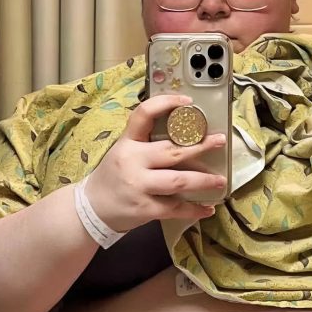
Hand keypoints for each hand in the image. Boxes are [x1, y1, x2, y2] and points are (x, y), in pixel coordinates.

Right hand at [85, 94, 226, 231]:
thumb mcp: (123, 152)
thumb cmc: (113, 177)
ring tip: (220, 180)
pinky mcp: (144, 208)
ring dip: (204, 180)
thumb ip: (147, 144)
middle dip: (200, 146)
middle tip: (219, 141)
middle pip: (172, 151)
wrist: (92, 208)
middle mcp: (132, 161)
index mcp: (127, 142)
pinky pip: (175, 208)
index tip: (187, 101)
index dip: (166, 104)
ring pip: (178, 181)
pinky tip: (207, 208)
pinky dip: (194, 209)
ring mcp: (139, 186)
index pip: (144, 115)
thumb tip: (187, 138)